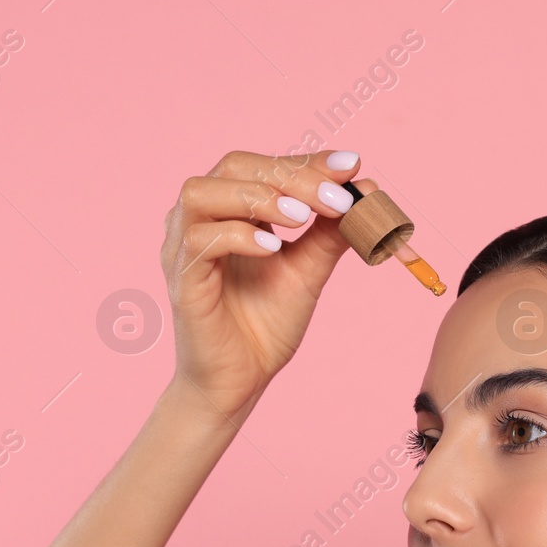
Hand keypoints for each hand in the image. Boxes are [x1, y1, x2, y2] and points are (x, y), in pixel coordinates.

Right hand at [160, 149, 370, 418]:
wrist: (240, 383)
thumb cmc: (264, 327)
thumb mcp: (307, 271)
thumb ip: (329, 232)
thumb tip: (366, 187)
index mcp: (230, 210)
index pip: (265, 166)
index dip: (308, 162)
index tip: (351, 165)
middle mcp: (200, 219)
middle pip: (234, 166)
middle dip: (290, 176)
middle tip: (335, 198)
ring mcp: (183, 246)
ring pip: (202, 192)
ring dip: (257, 197)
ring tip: (300, 218)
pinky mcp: (181, 278)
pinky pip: (199, 240)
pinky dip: (238, 235)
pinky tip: (273, 249)